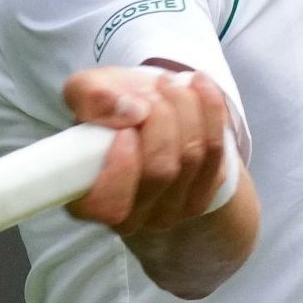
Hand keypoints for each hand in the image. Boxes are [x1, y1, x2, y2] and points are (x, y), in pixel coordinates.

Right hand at [60, 64, 231, 236]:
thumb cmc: (110, 107)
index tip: (126, 129)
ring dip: (185, 107)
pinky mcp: (202, 195)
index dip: (122, 166)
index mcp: (89, 199)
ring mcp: (169, 211)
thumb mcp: (86, 89)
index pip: (108, 205)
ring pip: (191, 158)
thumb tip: (130, 111)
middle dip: (160, 118)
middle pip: (160, 172)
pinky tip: (198, 85)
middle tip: (152, 92)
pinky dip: (211, 110)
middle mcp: (129, 217)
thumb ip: (92, 97)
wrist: (148, 110)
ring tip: (170, 85)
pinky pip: (216, 150)